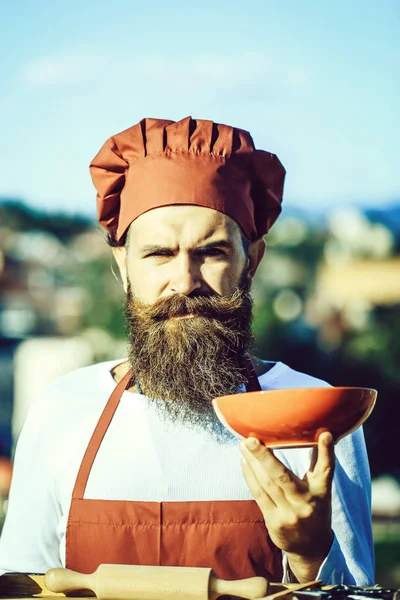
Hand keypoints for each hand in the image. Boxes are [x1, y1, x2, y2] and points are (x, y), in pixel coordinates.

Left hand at [239, 432, 334, 581]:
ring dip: (252, 463)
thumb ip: (321, 463)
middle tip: (250, 439)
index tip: (326, 434)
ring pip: (266, 484)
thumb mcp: (322, 488)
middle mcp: (305, 503)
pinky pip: (259, 496)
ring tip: (244, 446)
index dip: (327, 452)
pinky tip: (244, 463)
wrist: (311, 548)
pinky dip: (250, 477)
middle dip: (264, 456)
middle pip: (282, 476)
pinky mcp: (274, 522)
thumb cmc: (315, 508)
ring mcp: (288, 514)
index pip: (326, 469)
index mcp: (321, 492)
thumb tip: (323, 434)